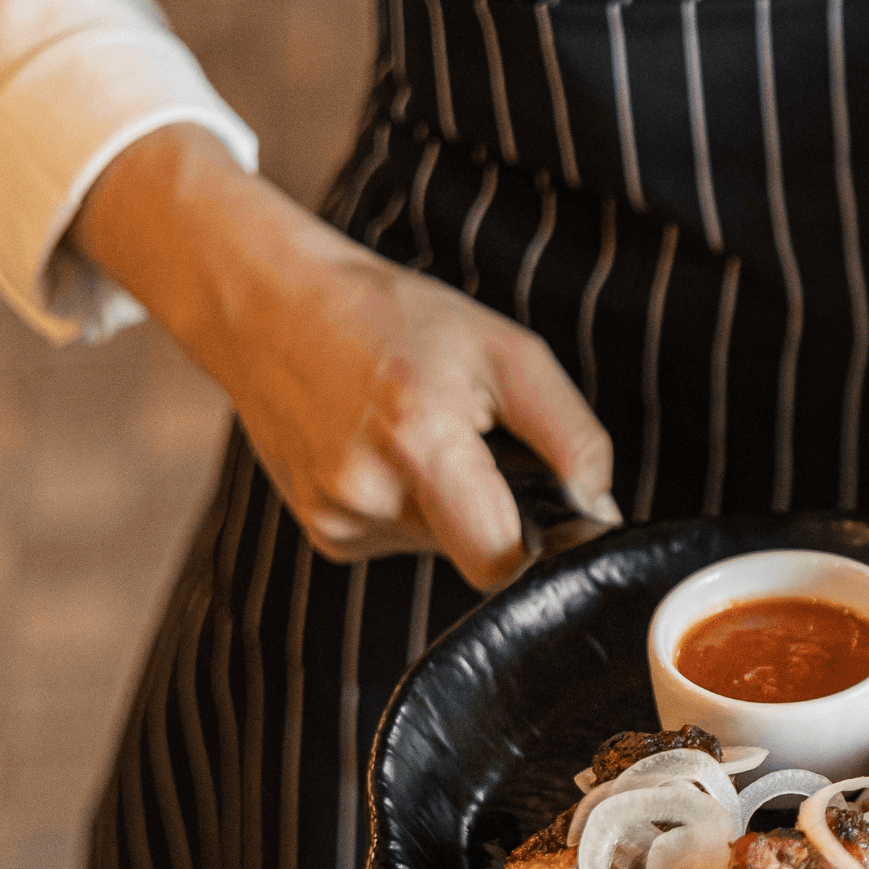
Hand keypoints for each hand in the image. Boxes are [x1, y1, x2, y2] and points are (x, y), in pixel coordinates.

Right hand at [72, 124, 615, 591]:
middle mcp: (369, 496)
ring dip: (453, 502)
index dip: (542, 539)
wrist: (269, 306)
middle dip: (498, 513)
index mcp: (420, 445)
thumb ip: (571, 436)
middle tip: (481, 445)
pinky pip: (402, 538)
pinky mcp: (323, 532)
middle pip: (478, 556)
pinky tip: (388, 449)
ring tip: (421, 430)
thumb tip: (600, 510)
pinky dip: (412, 503)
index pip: (503, 562)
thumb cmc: (392, 318)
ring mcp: (338, 521)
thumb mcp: (506, 351)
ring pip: (442, 545)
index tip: (554, 503)